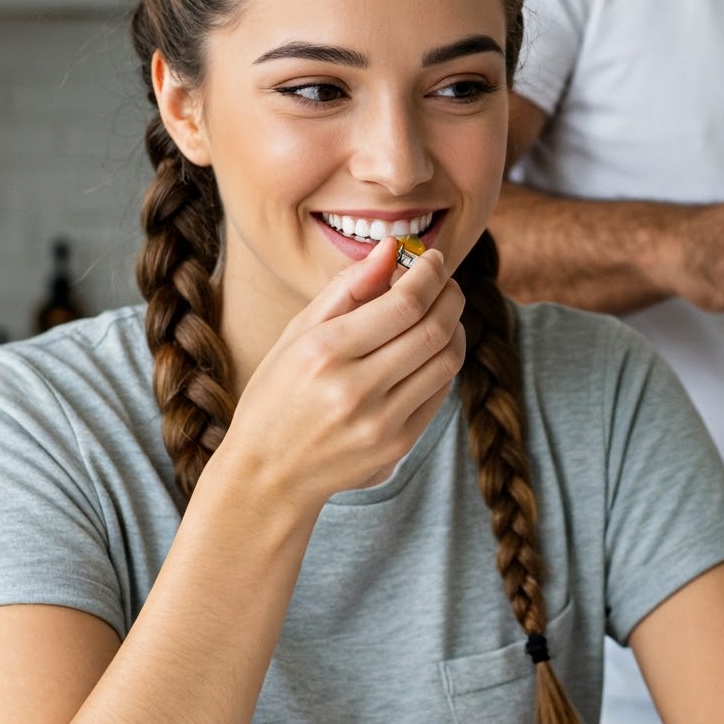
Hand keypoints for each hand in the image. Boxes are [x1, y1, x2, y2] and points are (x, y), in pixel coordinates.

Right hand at [216, 238, 465, 508]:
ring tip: (441, 314)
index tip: (432, 259)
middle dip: (450, 296)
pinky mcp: (397, 445)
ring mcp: (380, 422)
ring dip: (455, 327)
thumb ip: (347, 287)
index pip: (405, 303)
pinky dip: (443, 362)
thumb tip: (392, 248)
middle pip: (434, 329)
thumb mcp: (297, 334)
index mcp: (324, 352)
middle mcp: (354, 389)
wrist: (269, 475)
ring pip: (446, 360)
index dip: (430, 274)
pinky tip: (429, 351)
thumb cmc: (278, 394)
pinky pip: (440, 392)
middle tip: (445, 283)